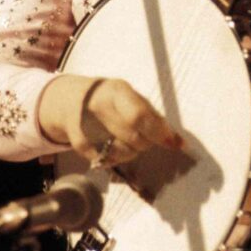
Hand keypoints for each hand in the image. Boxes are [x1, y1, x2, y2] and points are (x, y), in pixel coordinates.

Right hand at [38, 74, 182, 166]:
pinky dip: (116, 158)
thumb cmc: (112, 99)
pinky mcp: (78, 143)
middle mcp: (99, 106)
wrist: (71, 99)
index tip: (174, 144)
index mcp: (117, 90)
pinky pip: (107, 159)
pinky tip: (115, 148)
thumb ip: (154, 117)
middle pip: (132, 137)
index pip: (140, 115)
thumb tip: (179, 143)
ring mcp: (86, 125)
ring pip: (121, 152)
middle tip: (149, 138)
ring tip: (130, 140)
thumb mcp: (132, 98)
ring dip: (133, 152)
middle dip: (147, 143)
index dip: (159, 132)